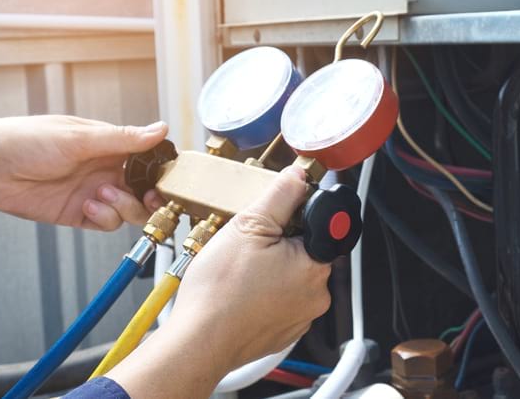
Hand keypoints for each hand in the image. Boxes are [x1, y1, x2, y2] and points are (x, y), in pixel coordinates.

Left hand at [0, 115, 166, 229]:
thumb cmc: (24, 140)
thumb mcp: (78, 137)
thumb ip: (122, 139)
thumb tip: (160, 129)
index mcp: (108, 144)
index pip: (147, 158)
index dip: (160, 170)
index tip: (167, 179)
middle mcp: (104, 168)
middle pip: (144, 188)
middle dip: (150, 195)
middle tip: (147, 196)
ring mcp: (93, 192)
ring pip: (130, 209)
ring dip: (124, 206)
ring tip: (103, 195)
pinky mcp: (79, 213)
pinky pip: (107, 223)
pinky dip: (104, 217)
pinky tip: (87, 205)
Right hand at [107, 166, 331, 398]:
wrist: (198, 342)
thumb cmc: (219, 292)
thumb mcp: (248, 226)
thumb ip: (280, 196)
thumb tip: (298, 177)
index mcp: (315, 266)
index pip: (321, 227)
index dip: (296, 217)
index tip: (276, 220)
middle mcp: (317, 295)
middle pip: (305, 251)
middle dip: (280, 243)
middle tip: (249, 246)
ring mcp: (301, 317)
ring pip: (291, 277)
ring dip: (270, 269)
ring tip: (239, 271)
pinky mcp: (283, 332)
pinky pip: (279, 302)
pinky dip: (263, 294)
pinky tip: (239, 291)